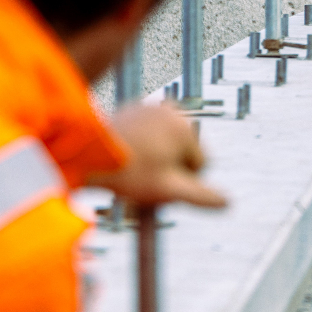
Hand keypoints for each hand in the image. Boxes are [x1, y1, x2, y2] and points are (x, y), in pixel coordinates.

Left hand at [87, 103, 226, 208]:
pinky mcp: (134, 108)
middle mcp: (173, 112)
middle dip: (169, 166)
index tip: (156, 183)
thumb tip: (228, 203)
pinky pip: (150, 132)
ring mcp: (152, 107)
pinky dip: (143, 144)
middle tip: (142, 177)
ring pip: (167, 142)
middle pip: (183, 151)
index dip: (181, 181)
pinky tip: (126, 153)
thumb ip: (200, 196)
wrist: (83, 154)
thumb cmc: (128, 174)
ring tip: (133, 166)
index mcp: (186, 129)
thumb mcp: (167, 190)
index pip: (200, 164)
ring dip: (157, 156)